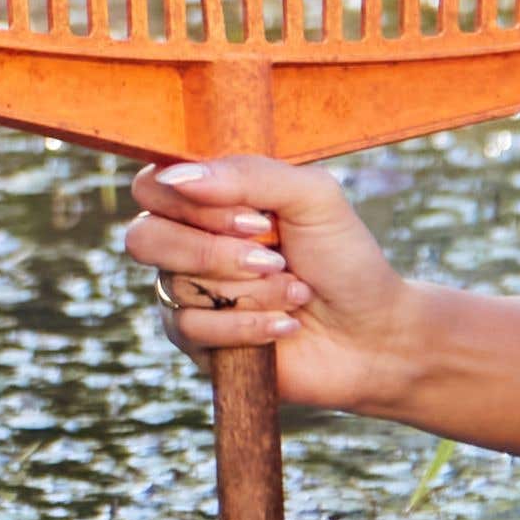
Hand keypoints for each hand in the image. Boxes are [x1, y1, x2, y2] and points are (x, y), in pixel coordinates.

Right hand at [124, 156, 456, 420]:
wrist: (374, 333)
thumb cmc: (344, 258)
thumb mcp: (312, 197)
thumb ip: (249, 175)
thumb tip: (177, 177)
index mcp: (209, 202)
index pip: (152, 187)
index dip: (193, 202)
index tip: (255, 217)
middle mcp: (188, 245)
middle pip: (145, 238)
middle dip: (216, 251)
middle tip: (274, 258)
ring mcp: (188, 295)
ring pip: (177, 285)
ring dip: (250, 291)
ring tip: (296, 293)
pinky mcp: (199, 344)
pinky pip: (194, 329)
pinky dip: (249, 325)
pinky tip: (286, 325)